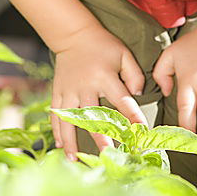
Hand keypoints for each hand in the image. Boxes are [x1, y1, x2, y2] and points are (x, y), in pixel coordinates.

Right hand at [51, 23, 147, 160]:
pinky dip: (57, 130)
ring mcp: (69, 90)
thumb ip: (134, 74)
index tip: (140, 132)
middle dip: (100, 136)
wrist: (74, 35)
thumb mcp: (123, 54)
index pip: (121, 100)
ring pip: (70, 120)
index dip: (132, 116)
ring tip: (75, 160)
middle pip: (93, 116)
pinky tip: (60, 146)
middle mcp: (85, 86)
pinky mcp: (58, 92)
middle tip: (107, 154)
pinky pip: (56, 114)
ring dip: (72, 141)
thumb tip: (138, 94)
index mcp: (104, 77)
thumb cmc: (103, 45)